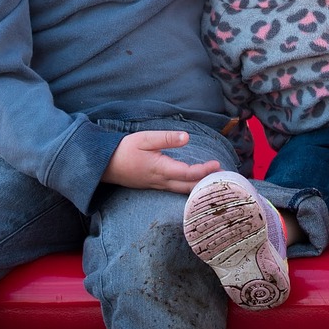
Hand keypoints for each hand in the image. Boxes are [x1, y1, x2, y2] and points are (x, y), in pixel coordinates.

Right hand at [101, 130, 221, 192]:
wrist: (104, 166)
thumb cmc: (124, 150)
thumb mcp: (145, 139)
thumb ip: (166, 138)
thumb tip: (187, 138)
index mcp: (161, 169)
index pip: (188, 173)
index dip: (204, 171)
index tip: (217, 165)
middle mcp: (161, 181)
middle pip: (189, 187)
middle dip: (206, 183)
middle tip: (224, 177)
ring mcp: (157, 186)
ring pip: (182, 191)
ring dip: (198, 187)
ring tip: (213, 181)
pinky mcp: (153, 186)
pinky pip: (175, 190)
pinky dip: (188, 188)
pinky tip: (194, 184)